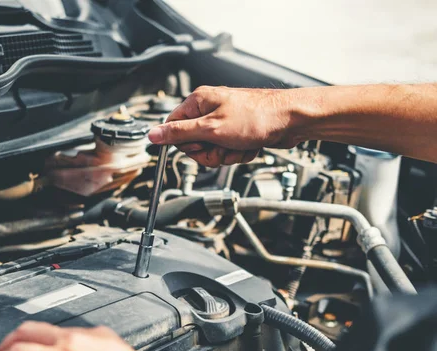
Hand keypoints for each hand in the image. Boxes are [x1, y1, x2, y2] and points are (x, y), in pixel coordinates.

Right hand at [148, 86, 304, 166]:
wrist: (291, 120)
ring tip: (239, 145)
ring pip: (211, 149)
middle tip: (223, 146)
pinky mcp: (238, 131)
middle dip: (209, 151)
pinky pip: (228, 150)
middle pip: (193, 143)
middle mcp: (210, 109)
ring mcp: (225, 121)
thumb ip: (179, 134)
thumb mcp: (211, 129)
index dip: (185, 144)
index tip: (199, 146)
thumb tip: (153, 135)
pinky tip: (248, 146)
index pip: (173, 127)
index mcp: (198, 102)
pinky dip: (238, 153)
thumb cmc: (257, 117)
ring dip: (226, 154)